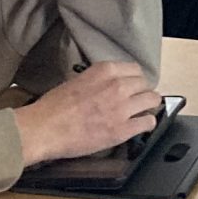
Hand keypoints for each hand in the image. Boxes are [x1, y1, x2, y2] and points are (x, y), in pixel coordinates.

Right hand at [17, 61, 162, 164]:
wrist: (45, 128)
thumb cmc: (53, 106)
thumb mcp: (77, 81)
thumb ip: (97, 80)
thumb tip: (106, 86)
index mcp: (105, 71)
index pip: (134, 69)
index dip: (135, 79)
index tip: (132, 85)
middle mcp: (118, 86)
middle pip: (145, 84)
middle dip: (142, 92)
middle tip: (136, 100)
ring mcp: (123, 108)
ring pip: (152, 100)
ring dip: (148, 105)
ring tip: (143, 111)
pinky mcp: (123, 130)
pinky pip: (148, 122)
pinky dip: (147, 123)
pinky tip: (141, 125)